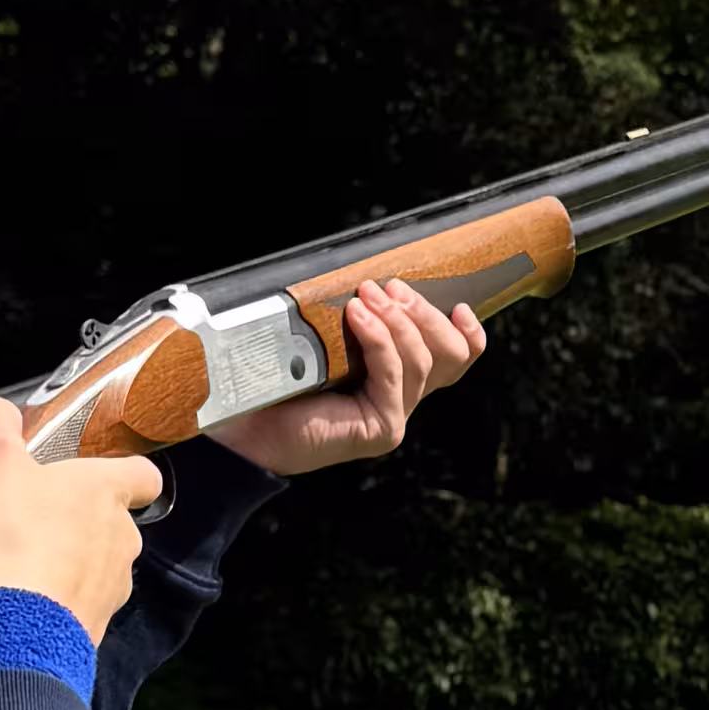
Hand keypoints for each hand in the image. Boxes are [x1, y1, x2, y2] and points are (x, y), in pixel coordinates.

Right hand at [0, 396, 162, 642]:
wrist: (11, 628)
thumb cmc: (7, 537)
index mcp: (106, 492)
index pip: (142, 474)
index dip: (123, 471)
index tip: (95, 473)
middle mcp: (122, 539)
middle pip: (113, 523)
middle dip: (78, 522)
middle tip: (32, 520)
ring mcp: (112, 588)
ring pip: (97, 567)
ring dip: (67, 565)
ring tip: (20, 565)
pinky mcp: (92, 628)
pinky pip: (78, 608)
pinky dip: (55, 603)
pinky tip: (20, 603)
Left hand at [215, 277, 487, 478]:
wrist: (240, 423)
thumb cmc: (273, 375)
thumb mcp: (324, 335)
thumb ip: (357, 317)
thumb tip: (374, 281)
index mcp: (395, 379)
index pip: (457, 359)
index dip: (468, 332)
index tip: (459, 304)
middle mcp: (400, 400)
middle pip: (451, 355)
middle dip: (425, 313)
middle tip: (388, 288)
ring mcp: (393, 417)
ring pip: (424, 361)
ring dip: (398, 319)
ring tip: (365, 296)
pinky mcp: (380, 428)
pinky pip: (392, 373)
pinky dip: (379, 339)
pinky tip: (356, 315)